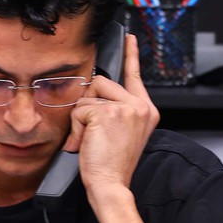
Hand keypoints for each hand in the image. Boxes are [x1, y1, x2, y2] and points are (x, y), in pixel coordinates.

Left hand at [66, 31, 158, 203]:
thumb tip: (93, 92)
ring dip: (82, 118)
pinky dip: (76, 127)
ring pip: (89, 95)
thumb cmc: (112, 164)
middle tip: (92, 132)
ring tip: (90, 140)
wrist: (111, 185)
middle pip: (103, 82)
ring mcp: (127, 108)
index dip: (130, 54)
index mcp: (146, 110)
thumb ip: (114, 109)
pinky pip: (80, 109)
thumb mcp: (120, 132)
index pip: (135, 75)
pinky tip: (86, 143)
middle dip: (89, 105)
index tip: (129, 37)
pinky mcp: (109, 113)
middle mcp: (141, 106)